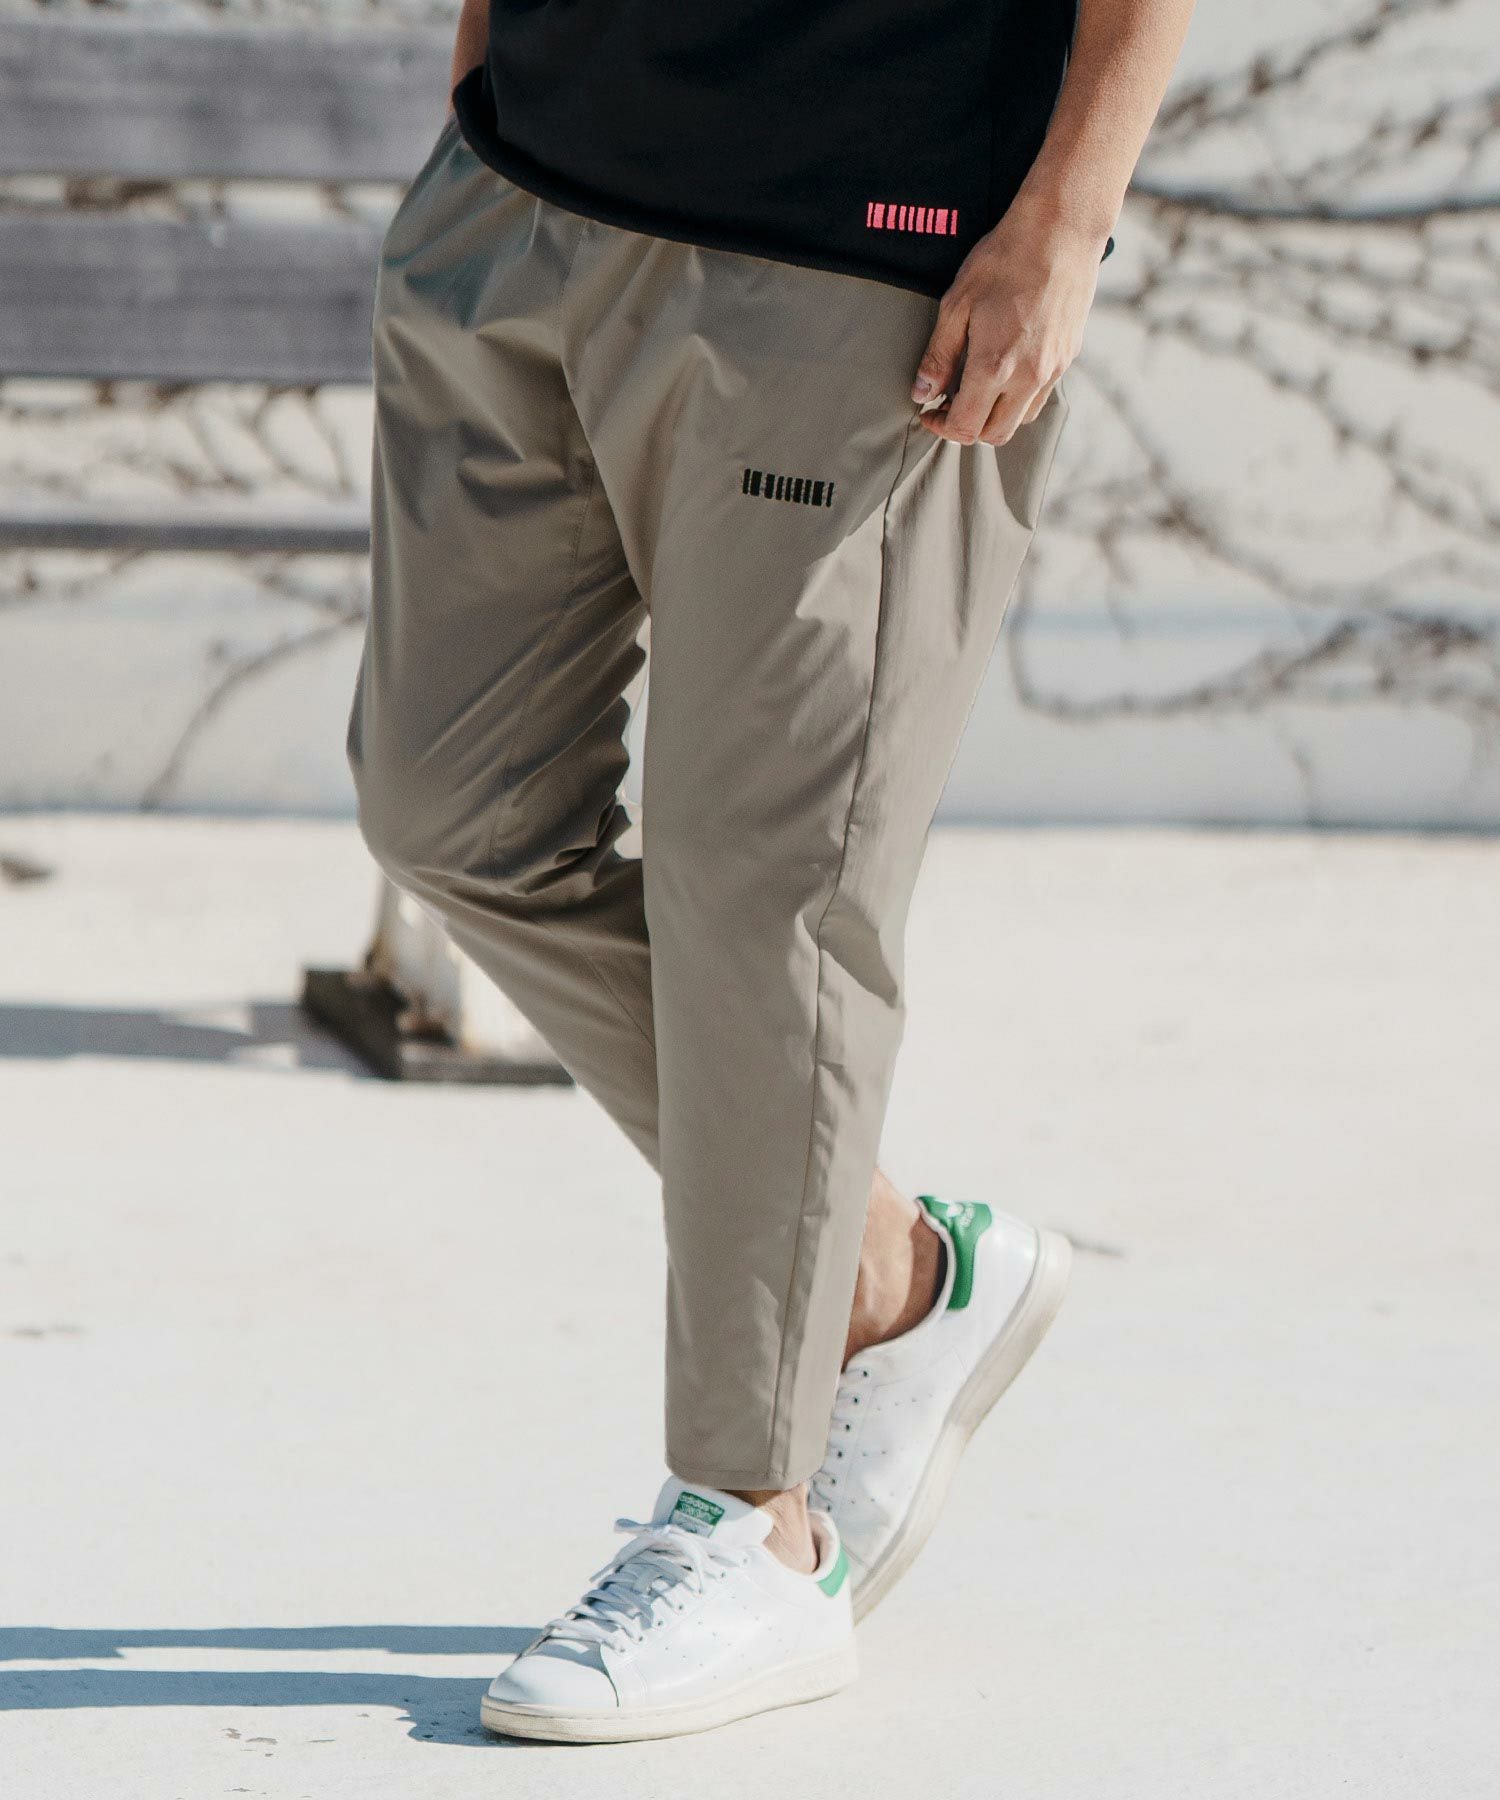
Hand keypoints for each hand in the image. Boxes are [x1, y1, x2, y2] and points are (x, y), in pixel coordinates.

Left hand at [912, 198, 1107, 445]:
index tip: (929, 410)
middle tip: (949, 403)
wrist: (1061, 232)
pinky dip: (1018, 399)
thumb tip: (922, 392)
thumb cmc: (1004, 261)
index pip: (964, 427)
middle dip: (967, 428)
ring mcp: (1052, 371)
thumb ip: (938, 356)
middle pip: (994, 434)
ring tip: (976, 388)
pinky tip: (1005, 372)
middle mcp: (1027, 378)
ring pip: (1021, 421)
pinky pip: (1040, 397)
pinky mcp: (1067, 358)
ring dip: (994, 416)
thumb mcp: (956, 304)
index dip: (941, 427)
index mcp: (994, 368)